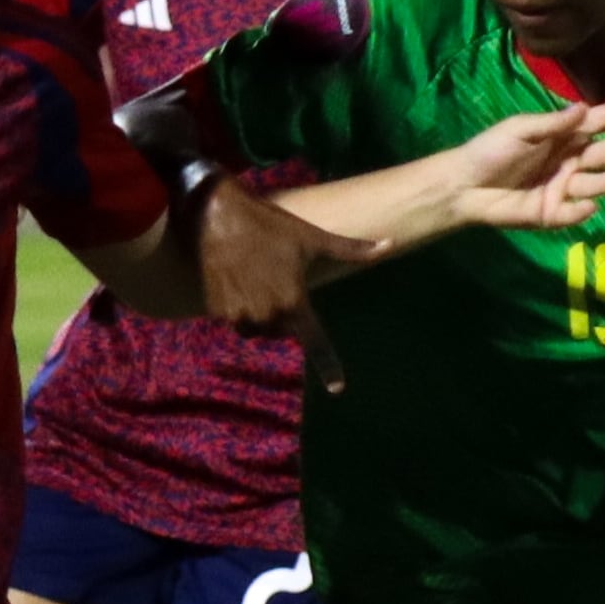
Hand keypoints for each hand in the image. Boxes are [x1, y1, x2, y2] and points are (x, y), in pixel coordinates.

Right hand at [190, 176, 385, 391]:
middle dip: (283, 314)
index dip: (328, 367)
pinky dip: (237, 307)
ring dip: (259, 314)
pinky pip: (233, 320)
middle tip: (277, 281)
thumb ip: (352, 249)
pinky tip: (236, 280)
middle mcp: (266, 315)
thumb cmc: (268, 224)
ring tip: (255, 279)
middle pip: (281, 331)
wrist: (214, 215)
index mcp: (293, 302)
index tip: (338, 388)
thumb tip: (391, 244)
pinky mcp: (215, 311)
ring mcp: (238, 315)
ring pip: (256, 328)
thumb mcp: (312, 237)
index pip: (315, 343)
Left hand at [446, 101, 604, 230]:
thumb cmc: (491, 150)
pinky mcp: (554, 213)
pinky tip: (587, 205)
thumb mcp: (520, 129)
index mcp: (565, 134)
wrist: (464, 186)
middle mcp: (571, 159)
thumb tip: (584, 109)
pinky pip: (574, 212)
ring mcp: (565, 187)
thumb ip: (553, 123)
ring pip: (596, 183)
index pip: (604, 121)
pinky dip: (582, 210)